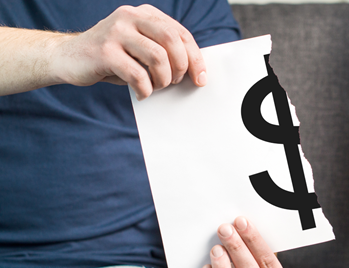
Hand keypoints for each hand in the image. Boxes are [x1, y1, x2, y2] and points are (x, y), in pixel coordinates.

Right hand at [51, 4, 205, 99]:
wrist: (68, 58)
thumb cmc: (113, 58)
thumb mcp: (140, 49)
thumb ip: (163, 51)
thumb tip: (195, 72)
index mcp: (144, 14)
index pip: (180, 33)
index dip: (195, 57)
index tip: (201, 78)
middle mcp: (130, 17)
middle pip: (172, 40)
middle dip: (181, 66)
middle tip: (175, 82)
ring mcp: (116, 32)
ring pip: (157, 57)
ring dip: (163, 79)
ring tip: (156, 86)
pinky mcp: (104, 51)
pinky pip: (137, 74)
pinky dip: (145, 89)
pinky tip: (141, 93)